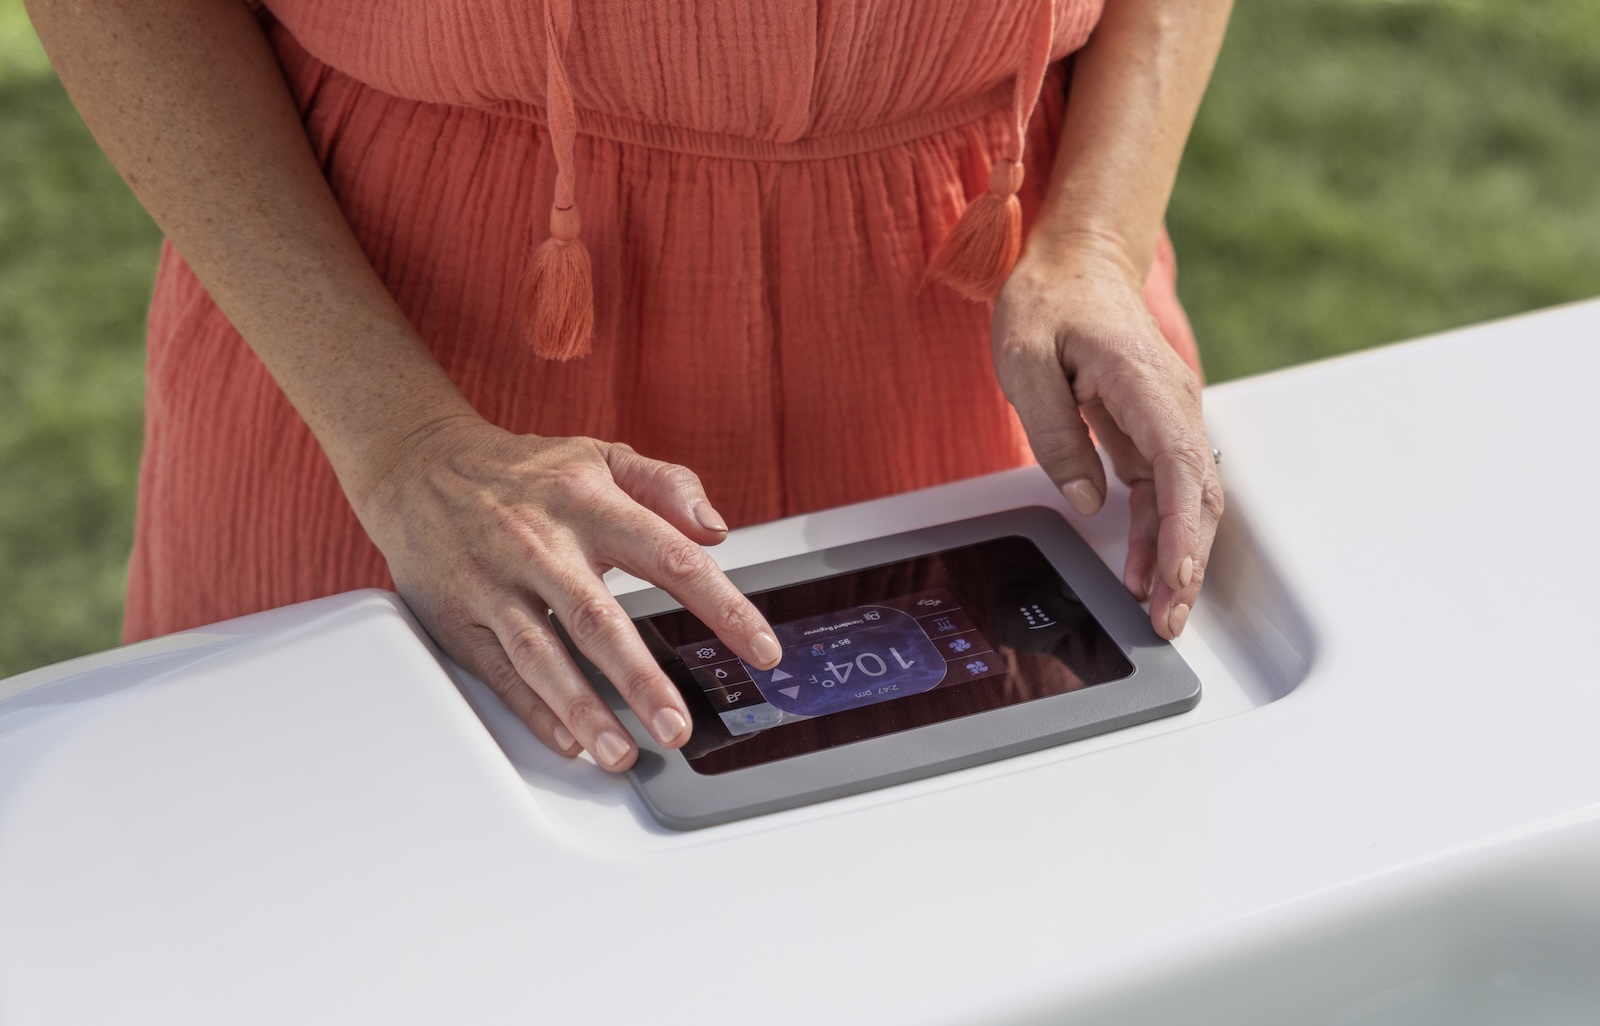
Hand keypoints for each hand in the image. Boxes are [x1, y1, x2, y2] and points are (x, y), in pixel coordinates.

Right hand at [354, 416, 782, 770]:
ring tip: (621, 753)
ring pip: (542, 655)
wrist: (417, 464)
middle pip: (598, 620)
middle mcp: (541, 545)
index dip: (722, 606)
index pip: (670, 557)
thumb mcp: (601, 456)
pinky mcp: (460, 616)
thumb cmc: (524, 471)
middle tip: (676, 726)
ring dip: (583, 710)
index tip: (761, 648)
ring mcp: (495, 583)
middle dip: (640, 680)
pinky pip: (500, 671)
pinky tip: (569, 739)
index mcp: (589, 504)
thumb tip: (715, 528)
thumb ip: (667, 485)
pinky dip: (534, 710)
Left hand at [992, 241, 1222, 638]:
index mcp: (1144, 382)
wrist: (1077, 259)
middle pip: (1196, 495)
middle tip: (1167, 621)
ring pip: (1185, 500)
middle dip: (1186, 563)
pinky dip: (1157, 534)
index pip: (1178, 467)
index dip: (1179, 530)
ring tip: (1156, 613)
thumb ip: (1054, 431)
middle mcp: (1171, 403)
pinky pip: (1162, 491)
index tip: (1172, 576)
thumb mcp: (1025, 360)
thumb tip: (1084, 497)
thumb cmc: (1050, 299)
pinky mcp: (1152, 430)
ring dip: (1174, 557)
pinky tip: (1143, 571)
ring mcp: (1167, 417)